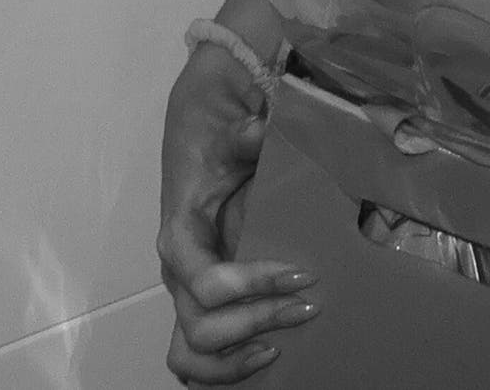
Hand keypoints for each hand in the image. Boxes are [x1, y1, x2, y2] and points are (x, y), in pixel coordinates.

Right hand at [157, 39, 315, 383]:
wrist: (200, 127)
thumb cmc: (213, 131)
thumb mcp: (228, 124)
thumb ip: (244, 132)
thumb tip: (260, 129)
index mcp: (181, 235)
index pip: (208, 283)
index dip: (253, 287)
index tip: (302, 274)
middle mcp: (180, 272)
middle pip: (202, 327)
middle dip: (257, 322)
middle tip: (308, 306)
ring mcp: (188, 292)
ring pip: (191, 353)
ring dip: (235, 360)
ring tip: (281, 346)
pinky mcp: (203, 301)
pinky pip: (200, 354)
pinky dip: (227, 367)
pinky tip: (268, 356)